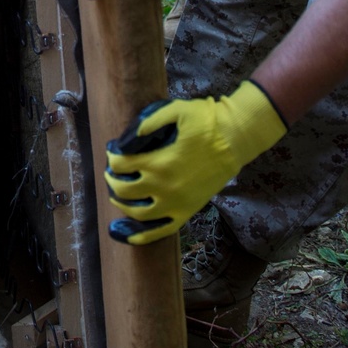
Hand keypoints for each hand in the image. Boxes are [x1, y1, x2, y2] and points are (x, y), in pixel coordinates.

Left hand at [105, 81, 286, 244]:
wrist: (235, 140)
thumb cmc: (206, 121)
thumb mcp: (176, 111)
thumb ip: (149, 121)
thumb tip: (127, 137)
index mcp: (158, 162)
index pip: (121, 165)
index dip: (112, 157)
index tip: (113, 151)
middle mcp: (163, 187)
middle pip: (123, 190)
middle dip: (112, 179)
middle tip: (112, 171)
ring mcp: (175, 203)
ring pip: (137, 214)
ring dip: (122, 204)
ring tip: (117, 194)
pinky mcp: (186, 212)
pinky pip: (161, 231)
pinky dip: (142, 236)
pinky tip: (128, 235)